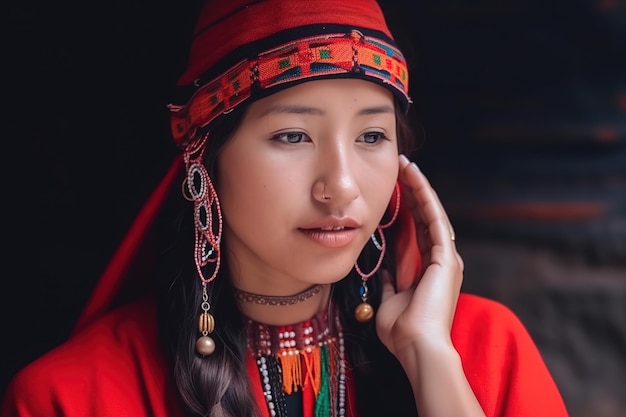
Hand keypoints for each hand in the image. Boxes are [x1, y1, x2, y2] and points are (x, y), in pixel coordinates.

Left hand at [376, 154, 463, 358]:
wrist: (417, 347)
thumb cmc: (403, 331)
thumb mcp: (390, 300)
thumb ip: (391, 283)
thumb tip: (385, 271)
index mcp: (428, 270)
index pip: (416, 230)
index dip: (406, 208)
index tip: (393, 189)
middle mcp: (440, 260)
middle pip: (425, 217)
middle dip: (412, 192)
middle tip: (400, 168)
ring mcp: (446, 257)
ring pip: (431, 212)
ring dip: (419, 188)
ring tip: (406, 166)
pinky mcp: (446, 257)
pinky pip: (434, 219)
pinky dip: (425, 198)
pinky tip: (415, 179)